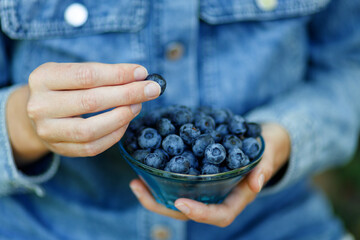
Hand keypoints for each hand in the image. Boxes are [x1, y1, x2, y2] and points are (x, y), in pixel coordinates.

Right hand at [8, 62, 160, 166]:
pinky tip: (126, 122)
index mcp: (43, 78)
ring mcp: (47, 131)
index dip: (118, 74)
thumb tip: (140, 77)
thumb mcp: (74, 73)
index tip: (142, 73)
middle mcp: (40, 105)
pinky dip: (114, 135)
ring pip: (90, 129)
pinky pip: (92, 147)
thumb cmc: (65, 88)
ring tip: (138, 105)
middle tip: (151, 90)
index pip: (87, 75)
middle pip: (91, 101)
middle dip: (127, 94)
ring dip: (122, 117)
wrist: (39, 113)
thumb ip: (104, 74)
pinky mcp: (59, 148)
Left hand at [129, 123, 290, 225]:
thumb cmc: (266, 148)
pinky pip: (177, 184)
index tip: (181, 203)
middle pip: (189, 212)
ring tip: (135, 182)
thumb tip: (258, 183)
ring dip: (155, 195)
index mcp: (235, 199)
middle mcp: (217, 198)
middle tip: (140, 189)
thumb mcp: (268, 154)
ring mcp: (205, 190)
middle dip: (163, 206)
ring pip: (178, 201)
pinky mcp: (197, 178)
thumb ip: (264, 168)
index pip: (218, 215)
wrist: (260, 141)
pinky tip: (145, 170)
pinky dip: (160, 180)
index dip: (199, 213)